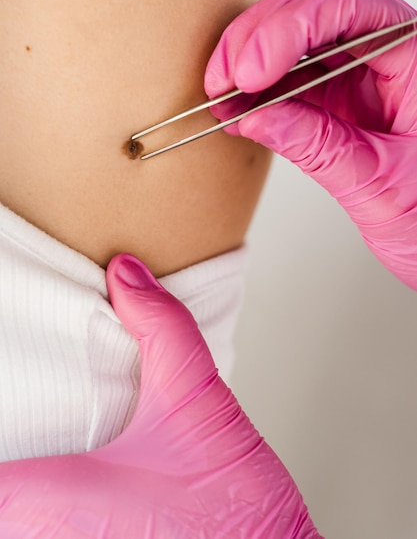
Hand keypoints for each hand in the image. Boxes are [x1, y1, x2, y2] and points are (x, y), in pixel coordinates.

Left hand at [0, 254, 321, 537]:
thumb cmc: (232, 506)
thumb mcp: (193, 396)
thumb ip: (160, 327)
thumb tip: (125, 273)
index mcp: (52, 491)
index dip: (5, 409)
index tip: (16, 385)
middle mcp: (46, 529)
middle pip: (3, 486)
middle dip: (18, 430)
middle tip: (32, 394)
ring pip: (17, 509)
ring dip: (26, 471)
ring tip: (48, 426)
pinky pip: (42, 521)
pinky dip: (44, 495)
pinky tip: (76, 459)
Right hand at [205, 0, 416, 290]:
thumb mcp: (378, 183)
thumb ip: (318, 147)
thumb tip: (258, 117)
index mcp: (416, 59)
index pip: (350, 9)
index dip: (291, 28)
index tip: (253, 72)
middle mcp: (389, 55)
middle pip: (315, 9)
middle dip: (260, 37)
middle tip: (227, 78)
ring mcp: (360, 74)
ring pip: (295, 38)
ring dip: (250, 62)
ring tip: (223, 96)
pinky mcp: (337, 99)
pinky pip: (290, 79)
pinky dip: (258, 93)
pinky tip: (238, 109)